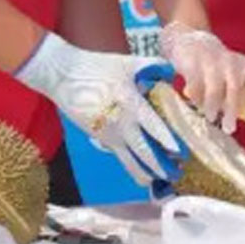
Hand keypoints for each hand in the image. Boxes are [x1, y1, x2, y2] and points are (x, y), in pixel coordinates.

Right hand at [14, 32, 183, 185]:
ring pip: (130, 161)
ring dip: (146, 172)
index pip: (154, 128)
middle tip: (176, 173)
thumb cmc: (97, 67)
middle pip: (145, 152)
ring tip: (159, 180)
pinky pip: (119, 156)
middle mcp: (121, 124)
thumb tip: (173, 72)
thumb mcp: (129, 63)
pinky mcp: (99, 138)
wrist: (63, 75)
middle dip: (162, 165)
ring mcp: (109, 134)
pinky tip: (141, 172)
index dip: (169, 142)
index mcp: (132, 104)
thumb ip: (154, 67)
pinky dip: (132, 166)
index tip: (181, 152)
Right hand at [159, 22, 244, 134]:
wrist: (193, 42)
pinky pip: (196, 83)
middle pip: (235, 88)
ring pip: (215, 88)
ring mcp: (212, 60)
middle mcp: (232, 62)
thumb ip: (244, 97)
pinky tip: (196, 105)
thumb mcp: (235, 77)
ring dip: (213, 105)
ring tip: (211, 118)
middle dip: (232, 110)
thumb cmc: (219, 68)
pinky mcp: (194, 61)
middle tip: (229, 129)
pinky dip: (196, 97)